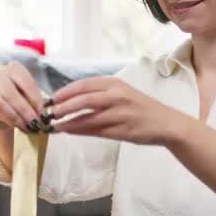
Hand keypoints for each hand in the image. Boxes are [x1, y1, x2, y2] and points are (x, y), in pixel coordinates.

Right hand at [0, 61, 47, 132]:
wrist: (7, 109)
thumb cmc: (23, 98)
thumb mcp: (32, 96)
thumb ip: (36, 102)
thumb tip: (41, 114)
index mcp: (14, 68)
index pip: (25, 82)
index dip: (35, 99)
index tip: (42, 112)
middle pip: (10, 93)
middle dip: (24, 110)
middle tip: (35, 122)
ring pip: (1, 104)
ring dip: (16, 117)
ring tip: (27, 126)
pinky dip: (10, 121)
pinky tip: (19, 126)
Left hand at [48, 76, 185, 145]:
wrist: (166, 124)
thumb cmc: (140, 108)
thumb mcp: (121, 94)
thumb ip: (99, 96)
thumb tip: (70, 101)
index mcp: (115, 83)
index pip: (84, 85)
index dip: (65, 92)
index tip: (51, 99)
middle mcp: (117, 95)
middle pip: (84, 100)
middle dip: (63, 106)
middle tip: (49, 113)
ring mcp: (120, 113)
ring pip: (88, 117)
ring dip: (69, 121)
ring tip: (55, 125)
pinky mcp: (122, 130)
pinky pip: (96, 130)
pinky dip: (80, 131)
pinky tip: (70, 131)